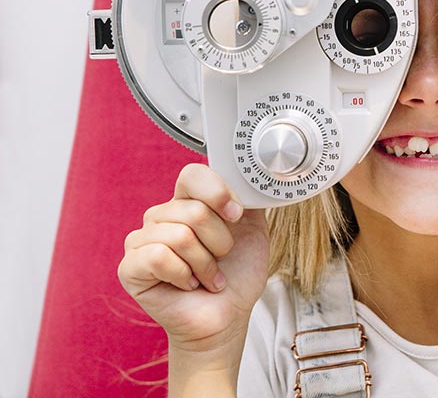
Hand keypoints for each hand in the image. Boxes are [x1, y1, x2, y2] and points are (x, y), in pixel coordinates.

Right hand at [118, 164, 269, 351]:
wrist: (227, 316)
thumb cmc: (237, 274)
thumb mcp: (253, 229)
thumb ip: (248, 198)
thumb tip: (246, 178)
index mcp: (187, 202)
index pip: (193, 175)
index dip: (218, 193)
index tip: (236, 216)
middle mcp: (161, 216)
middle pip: (194, 211)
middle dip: (220, 242)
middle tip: (220, 260)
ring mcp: (141, 241)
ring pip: (180, 236)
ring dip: (205, 264)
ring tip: (207, 276)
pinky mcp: (130, 268)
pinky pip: (159, 257)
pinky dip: (183, 275)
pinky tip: (187, 285)